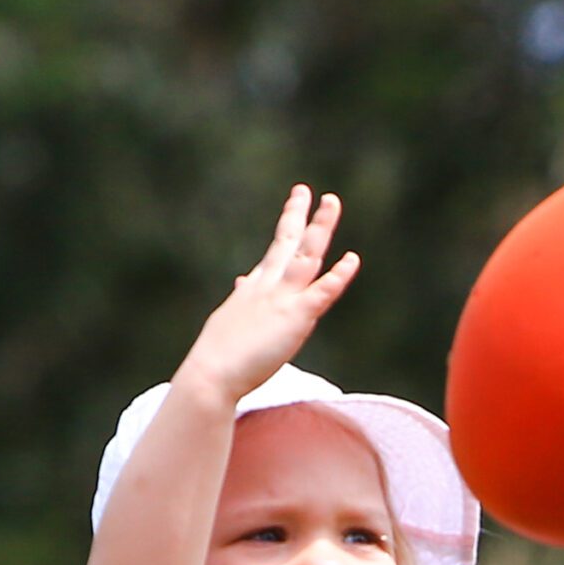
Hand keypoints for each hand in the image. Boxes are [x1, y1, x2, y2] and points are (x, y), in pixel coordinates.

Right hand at [176, 185, 361, 400]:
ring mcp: (282, 298)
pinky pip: (323, 292)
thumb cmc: (216, 360)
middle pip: (285, 243)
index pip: (272, 256)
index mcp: (251, 291)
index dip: (286, 232)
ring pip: (306, 255)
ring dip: (320, 227)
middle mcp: (266, 287)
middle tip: (306, 190)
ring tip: (332, 202)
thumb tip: (242, 282)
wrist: (211, 374)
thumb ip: (242, 300)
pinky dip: (339, 276)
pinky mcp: (296, 316)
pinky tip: (353, 259)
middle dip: (297, 215)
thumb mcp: (229, 321)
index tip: (293, 209)